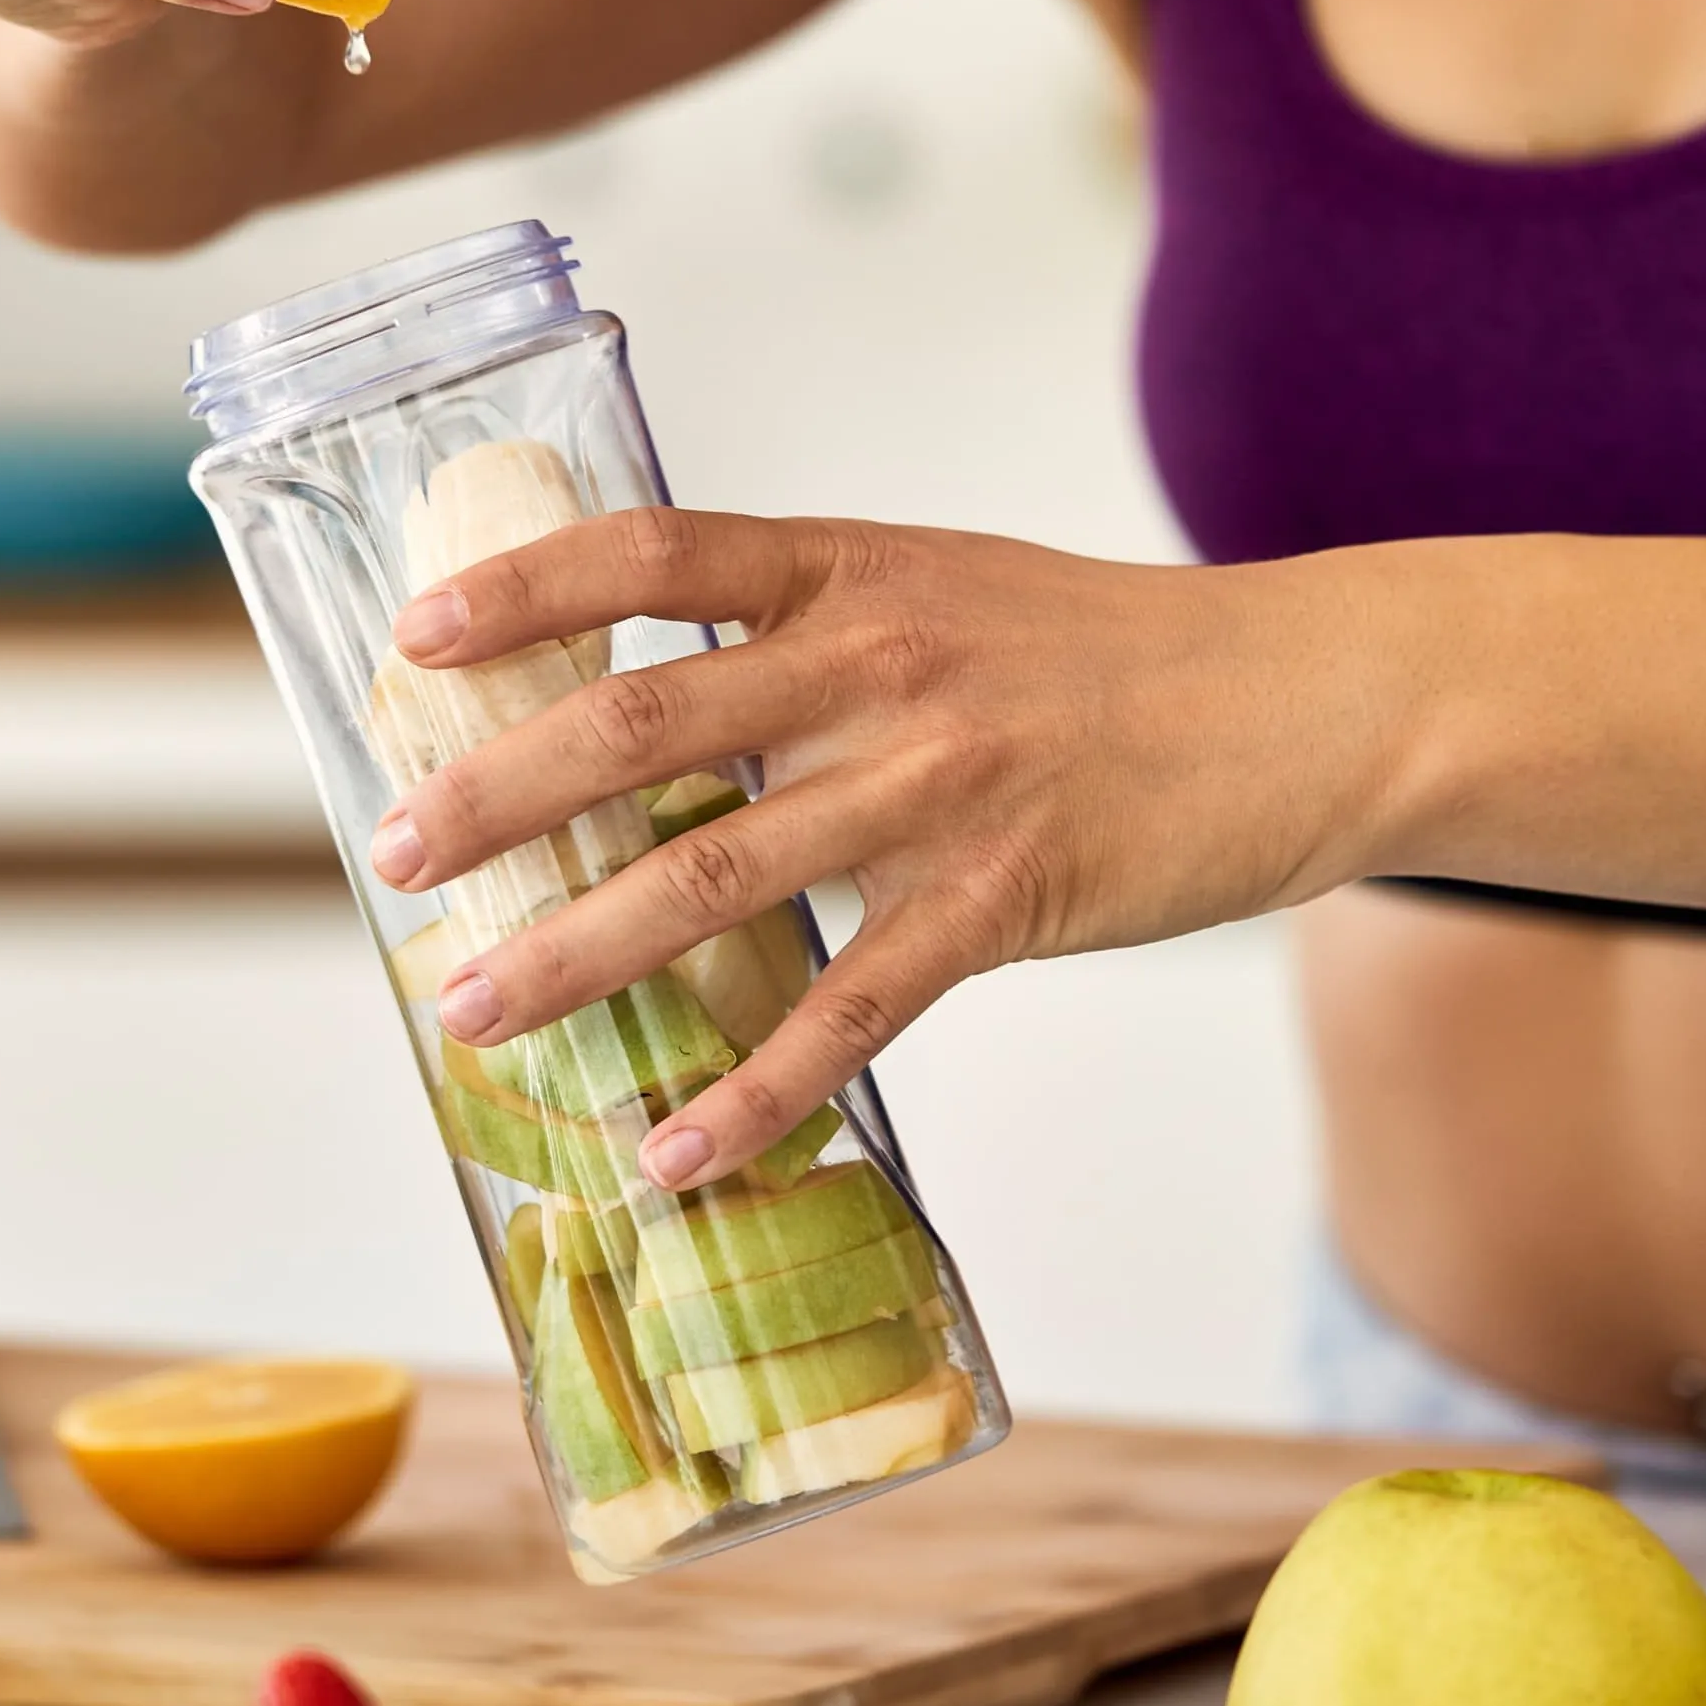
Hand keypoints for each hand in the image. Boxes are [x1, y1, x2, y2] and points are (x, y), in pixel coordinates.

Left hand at [369, 510, 1420, 1189]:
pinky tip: (674, 1151)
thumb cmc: (1109, 656)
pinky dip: (753, 1091)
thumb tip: (646, 714)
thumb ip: (808, 630)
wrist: (1310, 697)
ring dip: (577, 955)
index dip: (521, 586)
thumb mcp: (948, 588)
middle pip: (642, 726)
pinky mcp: (1007, 895)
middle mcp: (880, 661)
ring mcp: (941, 781)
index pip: (651, 553)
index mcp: (852, 568)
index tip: (414, 637)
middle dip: (499, 796)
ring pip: (716, 876)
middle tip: (395, 857)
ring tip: (474, 1014)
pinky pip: (851, 1010)